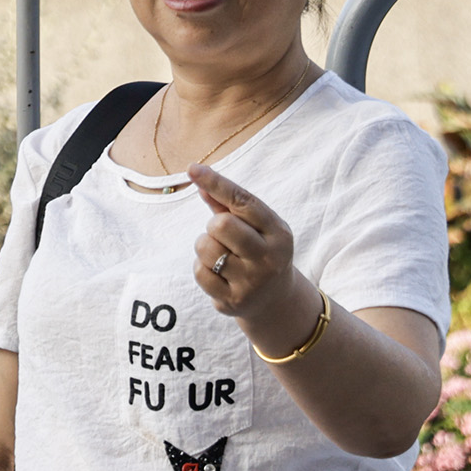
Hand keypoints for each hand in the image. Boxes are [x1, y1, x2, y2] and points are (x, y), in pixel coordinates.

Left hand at [188, 164, 312, 348]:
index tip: (192, 169)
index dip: (216, 183)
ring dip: (205, 246)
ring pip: (206, 248)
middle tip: (223, 234)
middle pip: (221, 225)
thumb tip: (200, 181)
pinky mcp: (234, 301)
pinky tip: (219, 274)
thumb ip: (228, 205)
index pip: (243, 201)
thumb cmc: (260, 251)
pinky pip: (200, 273)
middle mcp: (268, 258)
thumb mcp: (256, 227)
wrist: (276, 301)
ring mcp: (252, 282)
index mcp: (278, 232)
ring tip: (221, 254)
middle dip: (214, 225)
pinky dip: (202, 268)